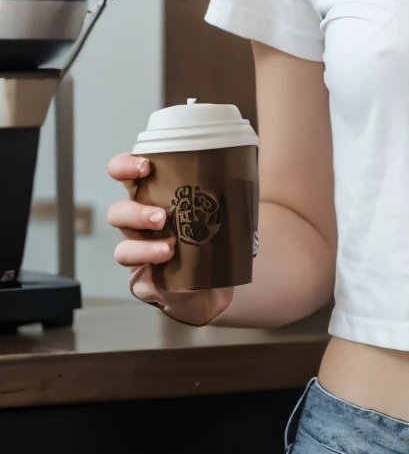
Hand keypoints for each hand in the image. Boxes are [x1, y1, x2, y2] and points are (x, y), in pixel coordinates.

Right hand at [106, 153, 233, 326]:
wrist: (213, 288)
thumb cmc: (212, 242)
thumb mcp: (222, 215)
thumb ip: (227, 198)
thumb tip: (246, 182)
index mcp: (152, 201)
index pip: (125, 177)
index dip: (125, 167)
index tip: (145, 166)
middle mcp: (138, 227)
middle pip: (117, 213)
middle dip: (135, 212)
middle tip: (162, 217)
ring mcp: (138, 256)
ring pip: (122, 249)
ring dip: (143, 247)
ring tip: (170, 248)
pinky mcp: (143, 283)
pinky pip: (137, 282)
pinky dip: (149, 280)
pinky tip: (162, 278)